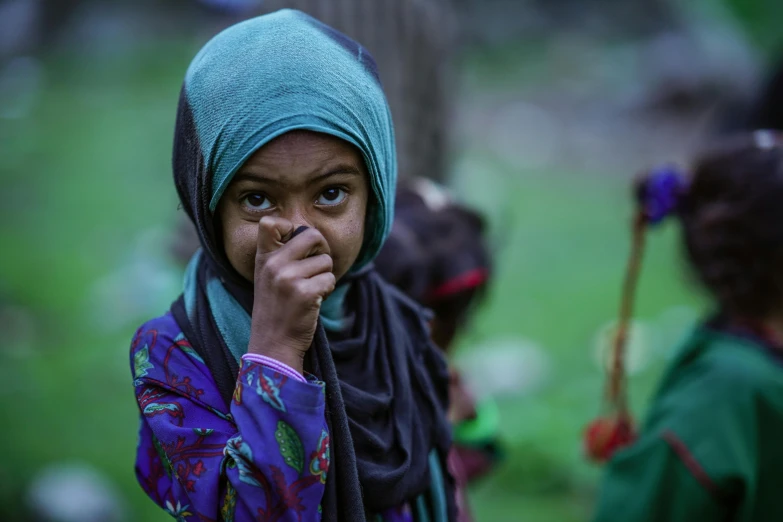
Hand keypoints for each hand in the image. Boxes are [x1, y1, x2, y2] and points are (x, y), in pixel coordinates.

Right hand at [247, 217, 334, 372]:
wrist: (273, 344)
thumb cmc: (277, 309)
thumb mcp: (267, 277)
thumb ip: (281, 254)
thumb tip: (312, 235)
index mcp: (264, 258)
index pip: (271, 223)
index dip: (291, 227)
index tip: (295, 245)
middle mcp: (274, 264)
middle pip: (312, 235)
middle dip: (321, 250)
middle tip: (316, 268)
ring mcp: (288, 278)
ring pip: (326, 261)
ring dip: (324, 276)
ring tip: (309, 291)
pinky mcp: (305, 293)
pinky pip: (330, 279)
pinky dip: (327, 290)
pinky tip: (313, 302)